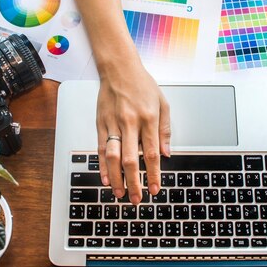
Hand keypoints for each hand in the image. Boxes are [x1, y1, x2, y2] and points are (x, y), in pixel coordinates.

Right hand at [96, 60, 170, 204]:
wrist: (118, 68)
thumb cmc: (142, 84)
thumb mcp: (163, 104)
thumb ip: (165, 130)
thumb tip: (165, 154)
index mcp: (148, 118)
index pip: (151, 153)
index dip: (153, 174)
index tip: (155, 189)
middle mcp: (130, 122)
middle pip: (131, 159)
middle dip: (134, 182)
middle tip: (137, 198)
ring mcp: (113, 123)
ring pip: (113, 157)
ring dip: (116, 178)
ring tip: (119, 193)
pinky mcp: (101, 123)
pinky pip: (101, 148)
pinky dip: (102, 165)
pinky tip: (105, 178)